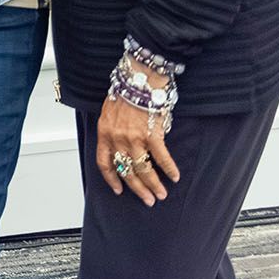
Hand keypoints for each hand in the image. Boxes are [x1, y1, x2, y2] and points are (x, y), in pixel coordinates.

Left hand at [94, 84, 181, 205]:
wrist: (138, 79)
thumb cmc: (124, 93)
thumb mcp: (109, 112)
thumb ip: (113, 131)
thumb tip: (122, 147)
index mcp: (104, 133)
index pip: (104, 162)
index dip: (111, 179)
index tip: (119, 190)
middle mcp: (117, 138)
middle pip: (126, 170)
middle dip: (137, 188)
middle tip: (147, 200)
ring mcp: (134, 138)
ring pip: (143, 169)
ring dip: (154, 184)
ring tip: (161, 194)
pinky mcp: (152, 134)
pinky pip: (161, 157)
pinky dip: (169, 169)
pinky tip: (175, 176)